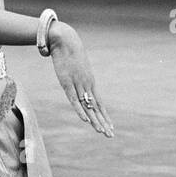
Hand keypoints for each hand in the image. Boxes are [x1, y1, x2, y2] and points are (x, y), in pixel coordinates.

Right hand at [48, 22, 113, 136]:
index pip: (99, 103)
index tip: (110, 127)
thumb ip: (77, 75)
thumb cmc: (70, 53)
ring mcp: (78, 85)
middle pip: (96, 108)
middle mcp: (87, 86)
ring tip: (101, 132)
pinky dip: (80, 110)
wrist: (65, 41)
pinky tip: (86, 120)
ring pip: (87, 106)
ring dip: (95, 120)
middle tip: (111, 135)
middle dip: (103, 122)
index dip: (105, 116)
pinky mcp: (67, 83)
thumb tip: (77, 79)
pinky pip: (74, 100)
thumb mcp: (76, 67)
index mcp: (90, 83)